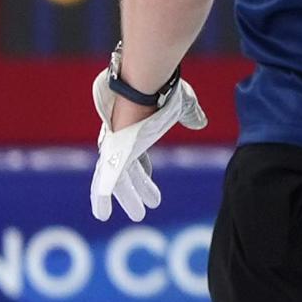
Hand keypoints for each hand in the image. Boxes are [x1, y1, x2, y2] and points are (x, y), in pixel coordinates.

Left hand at [90, 69, 207, 221]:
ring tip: (137, 216)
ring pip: (119, 181)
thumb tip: (200, 123)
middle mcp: (121, 141)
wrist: (145, 85)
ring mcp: (116, 149)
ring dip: (128, 198)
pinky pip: (106, 183)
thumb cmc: (162, 91)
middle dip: (136, 191)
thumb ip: (190, 116)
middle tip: (143, 210)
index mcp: (135, 131)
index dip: (143, 171)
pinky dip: (101, 198)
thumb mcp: (182, 106)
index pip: (136, 157)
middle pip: (127, 172)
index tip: (147, 178)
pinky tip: (101, 214)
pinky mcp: (113, 155)